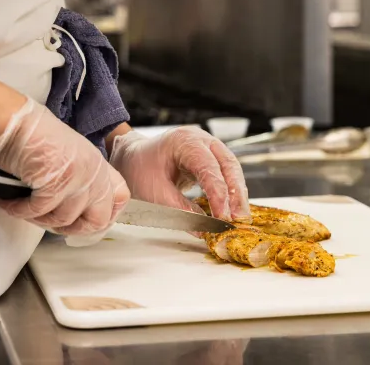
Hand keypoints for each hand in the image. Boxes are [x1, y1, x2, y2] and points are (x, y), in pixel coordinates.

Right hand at [0, 98, 130, 234]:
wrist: (15, 122)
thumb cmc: (35, 136)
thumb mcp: (71, 156)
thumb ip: (82, 179)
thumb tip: (77, 210)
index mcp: (99, 165)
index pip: (120, 197)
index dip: (106, 215)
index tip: (85, 220)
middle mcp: (93, 172)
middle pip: (98, 220)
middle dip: (72, 229)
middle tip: (51, 224)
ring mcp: (77, 178)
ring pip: (64, 220)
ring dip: (40, 220)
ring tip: (24, 209)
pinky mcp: (55, 183)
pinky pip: (39, 212)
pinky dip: (20, 211)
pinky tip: (10, 204)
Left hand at [109, 127, 249, 221]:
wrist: (130, 159)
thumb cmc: (138, 170)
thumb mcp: (155, 193)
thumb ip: (180, 211)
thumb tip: (203, 230)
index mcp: (184, 141)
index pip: (209, 167)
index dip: (219, 193)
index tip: (223, 217)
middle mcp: (200, 139)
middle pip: (228, 164)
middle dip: (236, 193)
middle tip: (239, 219)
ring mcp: (207, 146)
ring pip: (231, 168)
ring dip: (237, 194)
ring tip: (239, 218)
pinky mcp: (209, 158)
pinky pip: (226, 173)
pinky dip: (231, 191)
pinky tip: (233, 208)